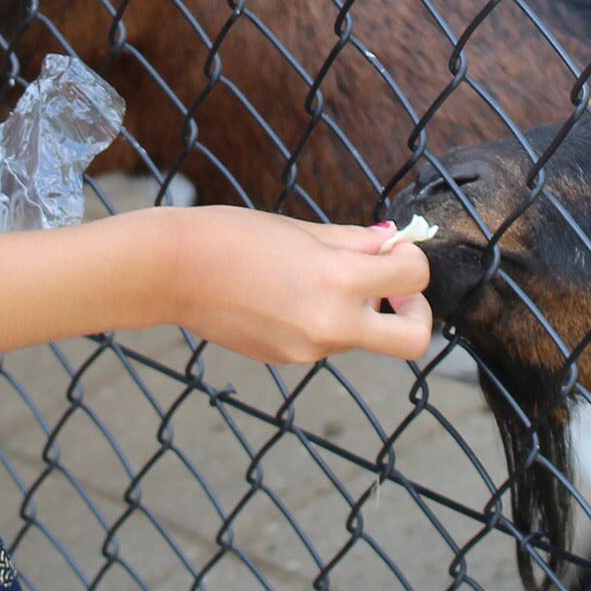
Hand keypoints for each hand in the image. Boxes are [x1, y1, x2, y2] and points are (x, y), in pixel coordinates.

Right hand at [160, 209, 433, 364]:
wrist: (174, 270)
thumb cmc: (234, 236)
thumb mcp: (303, 230)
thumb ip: (355, 242)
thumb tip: (391, 243)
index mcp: (339, 281)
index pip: (413, 278)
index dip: (412, 259)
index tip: (394, 251)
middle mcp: (331, 324)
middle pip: (412, 340)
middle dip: (416, 313)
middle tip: (393, 291)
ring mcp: (309, 350)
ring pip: (363, 337)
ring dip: (360, 311)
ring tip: (315, 278)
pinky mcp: (287, 359)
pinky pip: (325, 341)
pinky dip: (323, 320)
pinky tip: (285, 295)